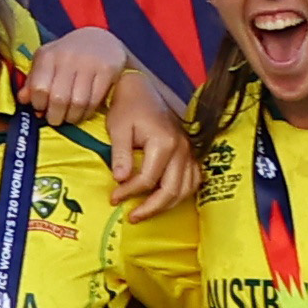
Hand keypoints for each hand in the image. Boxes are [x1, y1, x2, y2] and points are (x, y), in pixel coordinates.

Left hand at [97, 86, 197, 219]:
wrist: (142, 90)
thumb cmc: (128, 108)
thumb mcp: (118, 128)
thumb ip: (121, 154)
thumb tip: (121, 180)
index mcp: (164, 142)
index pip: (148, 179)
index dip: (130, 193)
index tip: (113, 198)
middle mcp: (182, 149)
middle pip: (171, 190)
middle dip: (151, 208)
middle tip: (132, 217)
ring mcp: (189, 151)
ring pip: (185, 189)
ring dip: (167, 205)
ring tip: (146, 213)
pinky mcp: (190, 153)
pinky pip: (193, 180)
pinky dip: (181, 194)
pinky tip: (166, 199)